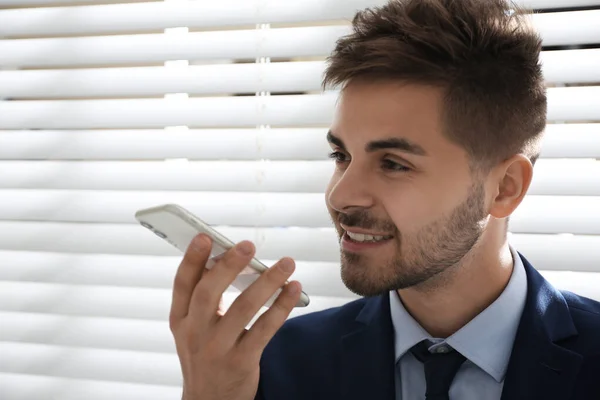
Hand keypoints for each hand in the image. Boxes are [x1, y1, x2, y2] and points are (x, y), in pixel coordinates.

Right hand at [169, 234, 301, 399]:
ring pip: (244, 307)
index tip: (205, 237)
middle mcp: (195, 333)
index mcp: (180, 320)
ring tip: (286, 263)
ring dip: (268, 281)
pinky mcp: (241, 361)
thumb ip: (203, 300)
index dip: (192, 259)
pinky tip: (293, 289)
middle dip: (229, 266)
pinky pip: (265, 328)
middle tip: (248, 245)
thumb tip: (225, 259)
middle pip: (209, 292)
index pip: (182, 284)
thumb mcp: (194, 330)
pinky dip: (281, 305)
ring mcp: (217, 349)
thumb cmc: (205, 356)